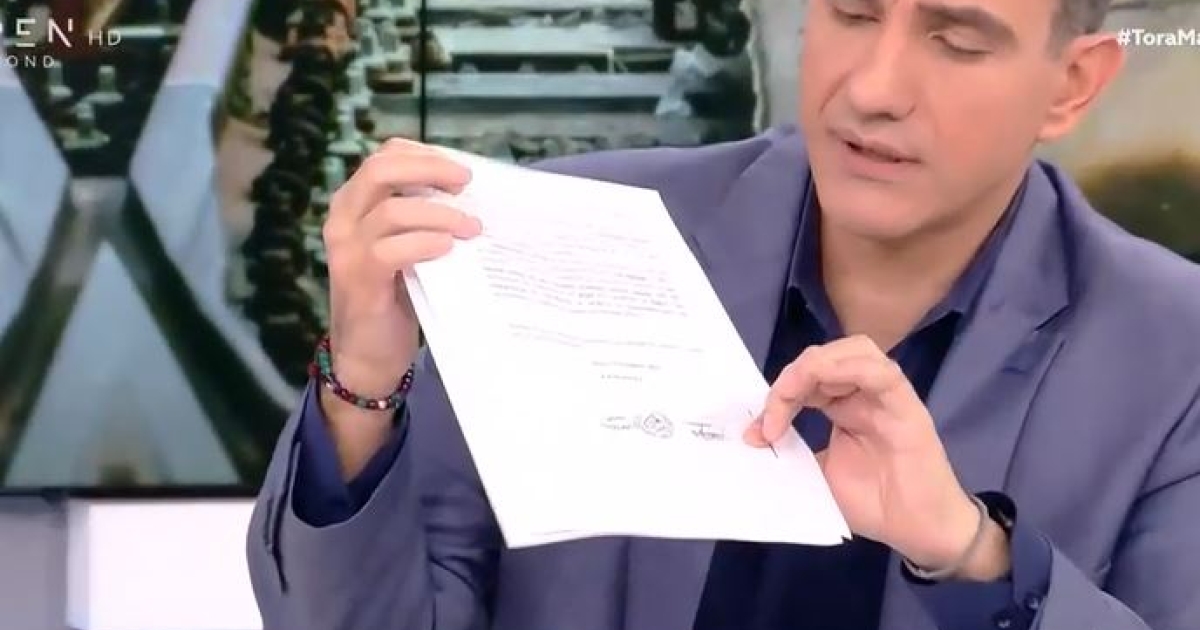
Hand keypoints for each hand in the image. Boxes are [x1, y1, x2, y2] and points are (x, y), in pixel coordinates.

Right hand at [322, 138, 480, 393]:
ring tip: (472, 227)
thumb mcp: (406, 248)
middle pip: (381, 169)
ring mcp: (346, 248)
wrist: (367, 355)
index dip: (422, 154)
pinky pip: (391, 249)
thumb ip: (421, 219)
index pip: (383, 156)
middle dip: (429, 169)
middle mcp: (342, 218)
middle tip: (466, 182)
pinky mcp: (358, 278)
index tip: (459, 168)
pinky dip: (425, 243)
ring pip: (392, 210)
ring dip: (439, 214)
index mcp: (353, 203)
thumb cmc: (394, 298)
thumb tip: (471, 196)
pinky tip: (448, 248)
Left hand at [744, 335, 1008, 578]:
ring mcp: (886, 396)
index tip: (755, 433)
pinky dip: (848, 368)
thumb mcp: (818, 475)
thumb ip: (792, 452)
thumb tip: (751, 440)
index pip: (807, 378)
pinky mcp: (907, 406)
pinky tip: (821, 379)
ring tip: (790, 395)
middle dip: (790, 377)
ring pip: (854, 351)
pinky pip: (880, 372)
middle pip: (825, 356)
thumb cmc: (874, 504)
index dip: (778, 395)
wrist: (917, 530)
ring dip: (814, 366)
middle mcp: (863, 394)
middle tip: (770, 416)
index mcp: (843, 405)